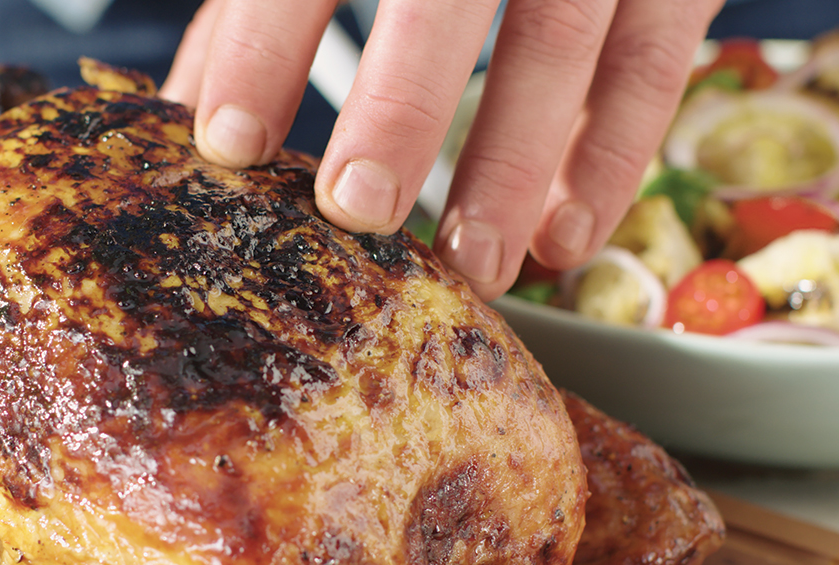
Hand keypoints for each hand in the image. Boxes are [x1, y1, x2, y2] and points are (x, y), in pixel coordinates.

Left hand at [159, 0, 723, 299]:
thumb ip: (260, 10)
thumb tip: (184, 108)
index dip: (262, 46)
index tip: (226, 142)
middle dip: (399, 107)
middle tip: (357, 210)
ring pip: (561, 39)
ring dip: (515, 163)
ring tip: (472, 264)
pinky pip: (654, 63)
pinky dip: (611, 158)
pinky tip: (563, 237)